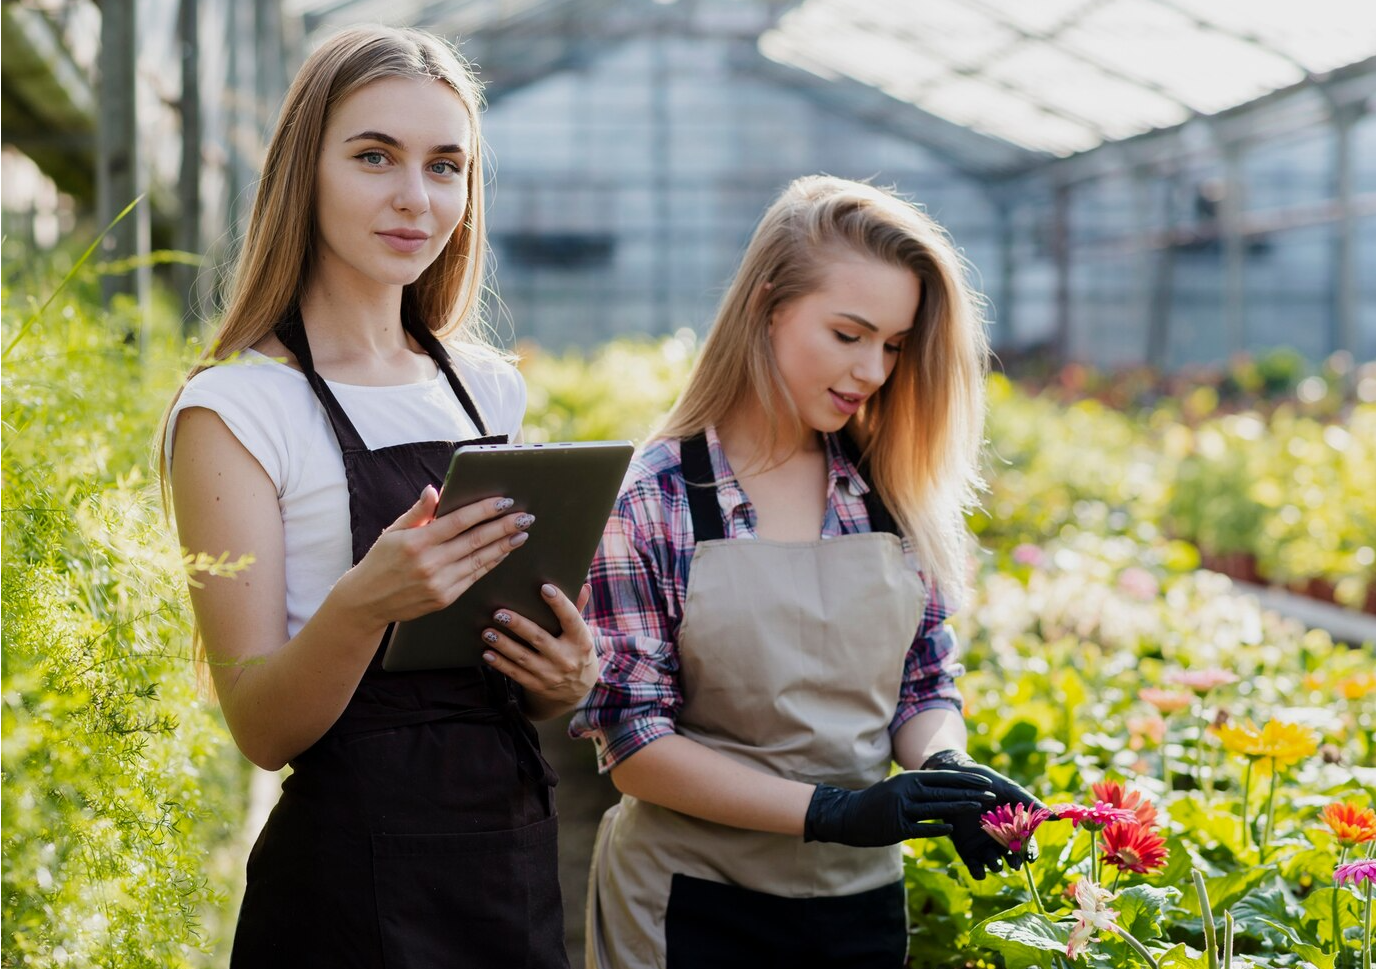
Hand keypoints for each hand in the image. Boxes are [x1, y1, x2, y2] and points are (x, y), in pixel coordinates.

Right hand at [338, 487, 532, 626]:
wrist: (366, 602)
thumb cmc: (380, 561)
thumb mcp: (393, 532)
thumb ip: (418, 512)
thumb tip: (435, 490)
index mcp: (417, 542)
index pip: (458, 522)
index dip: (484, 511)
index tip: (504, 502)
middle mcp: (430, 563)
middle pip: (475, 541)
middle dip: (504, 527)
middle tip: (525, 517)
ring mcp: (439, 583)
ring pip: (480, 560)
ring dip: (504, 546)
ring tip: (521, 533)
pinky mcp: (445, 598)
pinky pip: (474, 577)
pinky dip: (491, 563)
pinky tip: (503, 552)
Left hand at [479, 583, 597, 712]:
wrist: (578, 689)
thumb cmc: (576, 650)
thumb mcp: (581, 633)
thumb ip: (578, 609)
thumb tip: (584, 586)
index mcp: (581, 640)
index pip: (571, 618)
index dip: (559, 603)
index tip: (545, 587)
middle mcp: (566, 658)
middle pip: (539, 638)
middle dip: (518, 625)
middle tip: (499, 613)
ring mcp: (551, 674)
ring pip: (523, 657)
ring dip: (503, 644)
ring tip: (487, 632)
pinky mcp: (537, 685)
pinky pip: (516, 674)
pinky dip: (500, 664)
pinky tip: (487, 653)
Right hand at [803, 770, 995, 847]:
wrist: (847, 815)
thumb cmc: (876, 802)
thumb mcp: (896, 787)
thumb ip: (918, 788)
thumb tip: (944, 789)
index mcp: (908, 778)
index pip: (943, 777)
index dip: (966, 780)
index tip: (985, 782)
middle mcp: (906, 790)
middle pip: (944, 791)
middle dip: (970, 792)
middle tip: (991, 795)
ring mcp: (902, 808)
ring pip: (937, 808)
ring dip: (960, 807)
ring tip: (980, 809)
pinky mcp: (897, 827)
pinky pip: (922, 827)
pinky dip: (938, 828)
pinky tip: (953, 829)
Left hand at [922, 749, 1046, 879]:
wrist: (961, 778)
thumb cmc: (989, 782)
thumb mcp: (1010, 790)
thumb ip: (1031, 803)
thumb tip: (1056, 816)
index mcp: (1014, 829)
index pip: (1027, 845)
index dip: (1030, 851)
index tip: (1030, 856)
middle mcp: (1000, 840)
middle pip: (1011, 856)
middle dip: (1014, 861)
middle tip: (1015, 863)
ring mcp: (983, 845)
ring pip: (994, 863)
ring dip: (997, 866)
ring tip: (997, 863)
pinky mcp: (966, 849)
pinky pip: (974, 866)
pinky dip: (977, 871)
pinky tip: (980, 870)